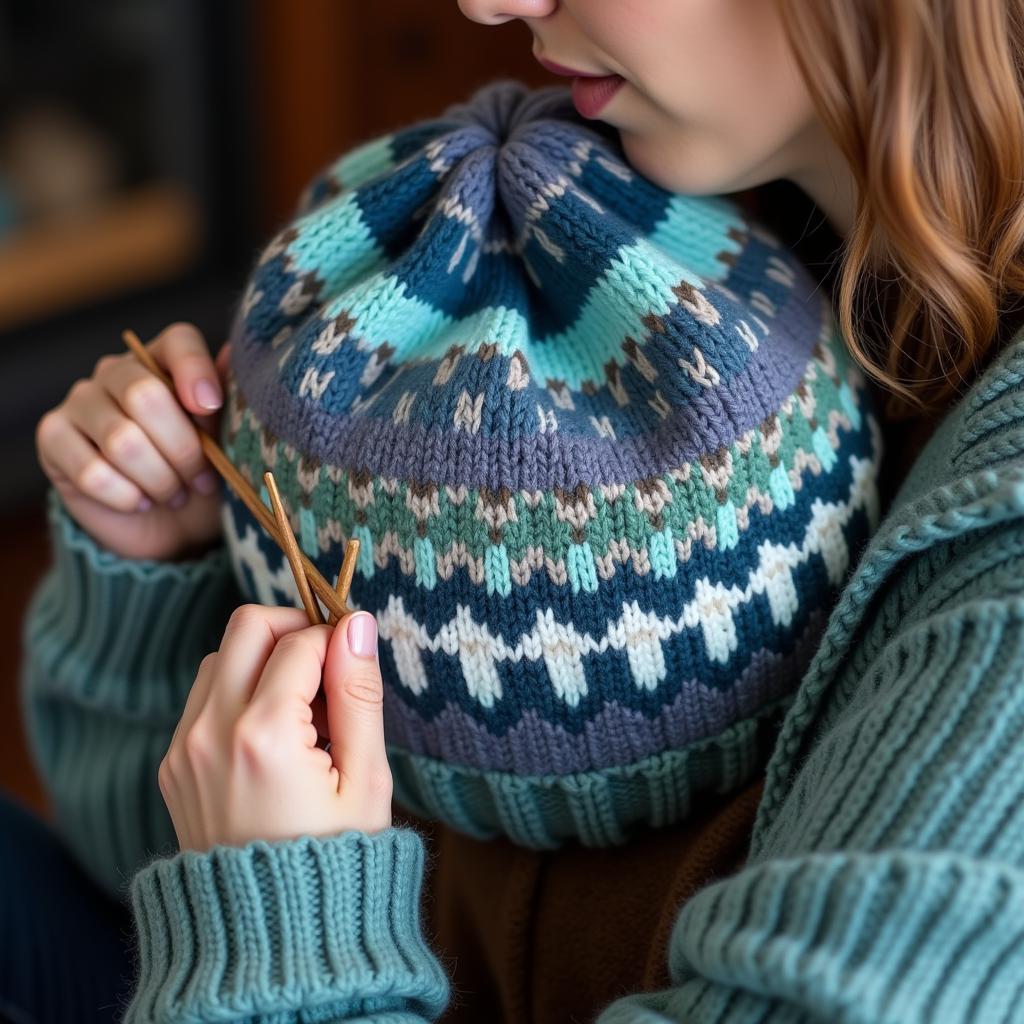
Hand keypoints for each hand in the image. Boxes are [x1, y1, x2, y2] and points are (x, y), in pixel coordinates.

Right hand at [35, 322, 231, 560]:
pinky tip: (139, 502)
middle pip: (146, 395)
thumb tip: (231, 355)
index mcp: (164, 362)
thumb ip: (229, 402)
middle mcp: (116, 371)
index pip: (179, 341)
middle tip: (201, 480)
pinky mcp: (53, 437)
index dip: (196, 371)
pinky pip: (92, 471)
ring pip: (121, 440)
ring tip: (174, 495)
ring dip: (158, 479)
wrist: (162, 525)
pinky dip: (126, 497)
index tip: (212, 408)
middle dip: (183, 449)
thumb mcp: (224, 446)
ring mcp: (79, 401)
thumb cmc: (197, 477)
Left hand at [159, 604, 392, 851]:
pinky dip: (240, 694)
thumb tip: (356, 623)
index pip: (301, 641)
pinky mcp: (173, 766)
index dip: (337, 638)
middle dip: (291, 628)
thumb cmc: (334, 860)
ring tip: (303, 710)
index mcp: (264, 736)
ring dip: (263, 661)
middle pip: (246, 626)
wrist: (271, 936)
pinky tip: (275, 737)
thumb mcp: (365, 778)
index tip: (356, 659)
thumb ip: (358, 693)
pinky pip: (204, 699)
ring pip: (220, 658)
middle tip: (327, 663)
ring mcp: (184, 750)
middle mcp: (211, 733)